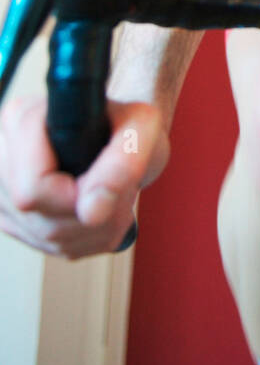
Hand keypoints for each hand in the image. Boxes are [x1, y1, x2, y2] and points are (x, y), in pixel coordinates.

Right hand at [0, 95, 169, 256]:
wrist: (118, 131)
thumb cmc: (126, 121)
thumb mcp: (141, 126)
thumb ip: (122, 163)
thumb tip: (92, 211)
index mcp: (22, 119)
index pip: (33, 189)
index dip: (77, 198)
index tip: (109, 187)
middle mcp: (4, 153)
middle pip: (41, 218)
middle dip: (93, 215)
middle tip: (120, 187)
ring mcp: (5, 189)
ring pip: (49, 236)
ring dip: (95, 228)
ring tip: (112, 194)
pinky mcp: (14, 217)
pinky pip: (54, 246)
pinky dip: (87, 236)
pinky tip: (97, 207)